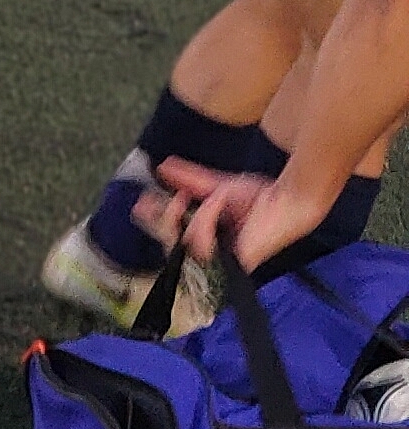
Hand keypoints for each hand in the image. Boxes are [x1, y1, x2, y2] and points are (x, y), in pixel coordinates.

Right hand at [154, 156, 332, 270]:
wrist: (287, 199)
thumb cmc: (261, 198)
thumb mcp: (218, 186)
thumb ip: (190, 179)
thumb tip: (163, 167)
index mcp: (208, 234)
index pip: (174, 233)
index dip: (156, 219)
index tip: (141, 203)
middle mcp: (212, 250)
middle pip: (173, 241)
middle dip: (166, 218)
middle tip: (171, 199)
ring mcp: (222, 258)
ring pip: (186, 241)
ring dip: (197, 213)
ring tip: (214, 197)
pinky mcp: (231, 261)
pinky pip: (202, 242)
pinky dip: (207, 217)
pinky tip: (219, 202)